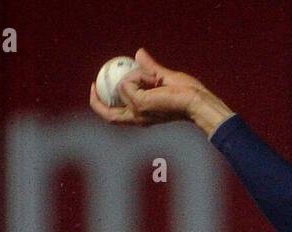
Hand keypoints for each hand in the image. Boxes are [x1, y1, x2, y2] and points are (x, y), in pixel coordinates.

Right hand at [89, 47, 232, 135]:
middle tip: (94, 82)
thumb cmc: (187, 93)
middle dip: (95, 101)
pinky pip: (128, 82)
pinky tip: (154, 78)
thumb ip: (149, 68)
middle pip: (107, 115)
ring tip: (154, 77)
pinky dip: (139, 75)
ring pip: (121, 86)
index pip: (114, 116)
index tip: (98, 86)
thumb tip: (138, 53)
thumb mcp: (164, 78)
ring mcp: (137, 112)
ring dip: (135, 75)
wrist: (197, 101)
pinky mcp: (140, 104)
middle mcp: (137, 118)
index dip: (101, 103)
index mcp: (141, 116)